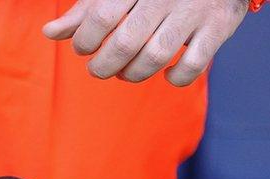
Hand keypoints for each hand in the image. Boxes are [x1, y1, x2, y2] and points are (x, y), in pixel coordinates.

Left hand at [43, 0, 248, 85]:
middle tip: (98, 69)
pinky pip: (194, 64)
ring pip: (155, 56)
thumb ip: (85, 11)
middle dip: (103, 66)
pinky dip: (177, 78)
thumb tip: (49, 32)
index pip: (101, 17)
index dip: (85, 40)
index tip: (84, 47)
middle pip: (125, 42)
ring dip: (133, 74)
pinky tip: (167, 74)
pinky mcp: (219, 26)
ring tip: (124, 73)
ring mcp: (194, 9)